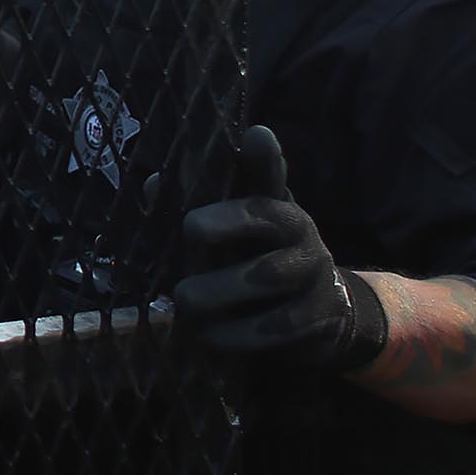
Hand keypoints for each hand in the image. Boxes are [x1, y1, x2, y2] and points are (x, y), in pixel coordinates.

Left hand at [170, 125, 387, 371]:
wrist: (321, 318)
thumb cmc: (256, 265)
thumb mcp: (228, 237)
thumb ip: (193, 209)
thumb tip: (154, 185)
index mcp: (274, 208)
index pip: (270, 177)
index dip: (264, 158)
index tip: (257, 136)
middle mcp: (300, 233)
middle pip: (267, 221)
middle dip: (225, 226)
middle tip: (189, 231)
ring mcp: (314, 275)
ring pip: (268, 277)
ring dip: (221, 292)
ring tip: (186, 300)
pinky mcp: (318, 319)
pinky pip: (277, 328)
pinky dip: (238, 335)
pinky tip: (210, 338)